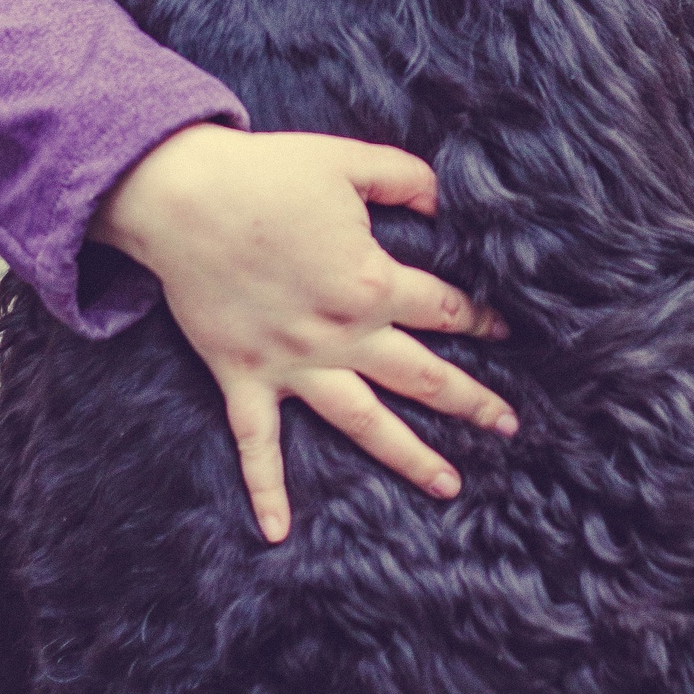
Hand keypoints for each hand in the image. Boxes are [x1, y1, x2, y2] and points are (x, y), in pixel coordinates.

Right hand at [89, 123, 515, 544]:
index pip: (443, 308)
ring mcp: (292, 363)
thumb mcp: (348, 160)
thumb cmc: (267, 174)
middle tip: (510, 426)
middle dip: (471, 401)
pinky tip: (277, 532)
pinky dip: (266, 489)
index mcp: (370, 282)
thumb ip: (405, 178)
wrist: (183, 197)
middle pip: (421, 376)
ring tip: (449, 487)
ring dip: (408, 457)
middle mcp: (340, 335)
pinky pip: (257, 444)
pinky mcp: (244, 377)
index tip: (507, 333)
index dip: (480, 318)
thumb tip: (441, 202)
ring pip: (363, 422)